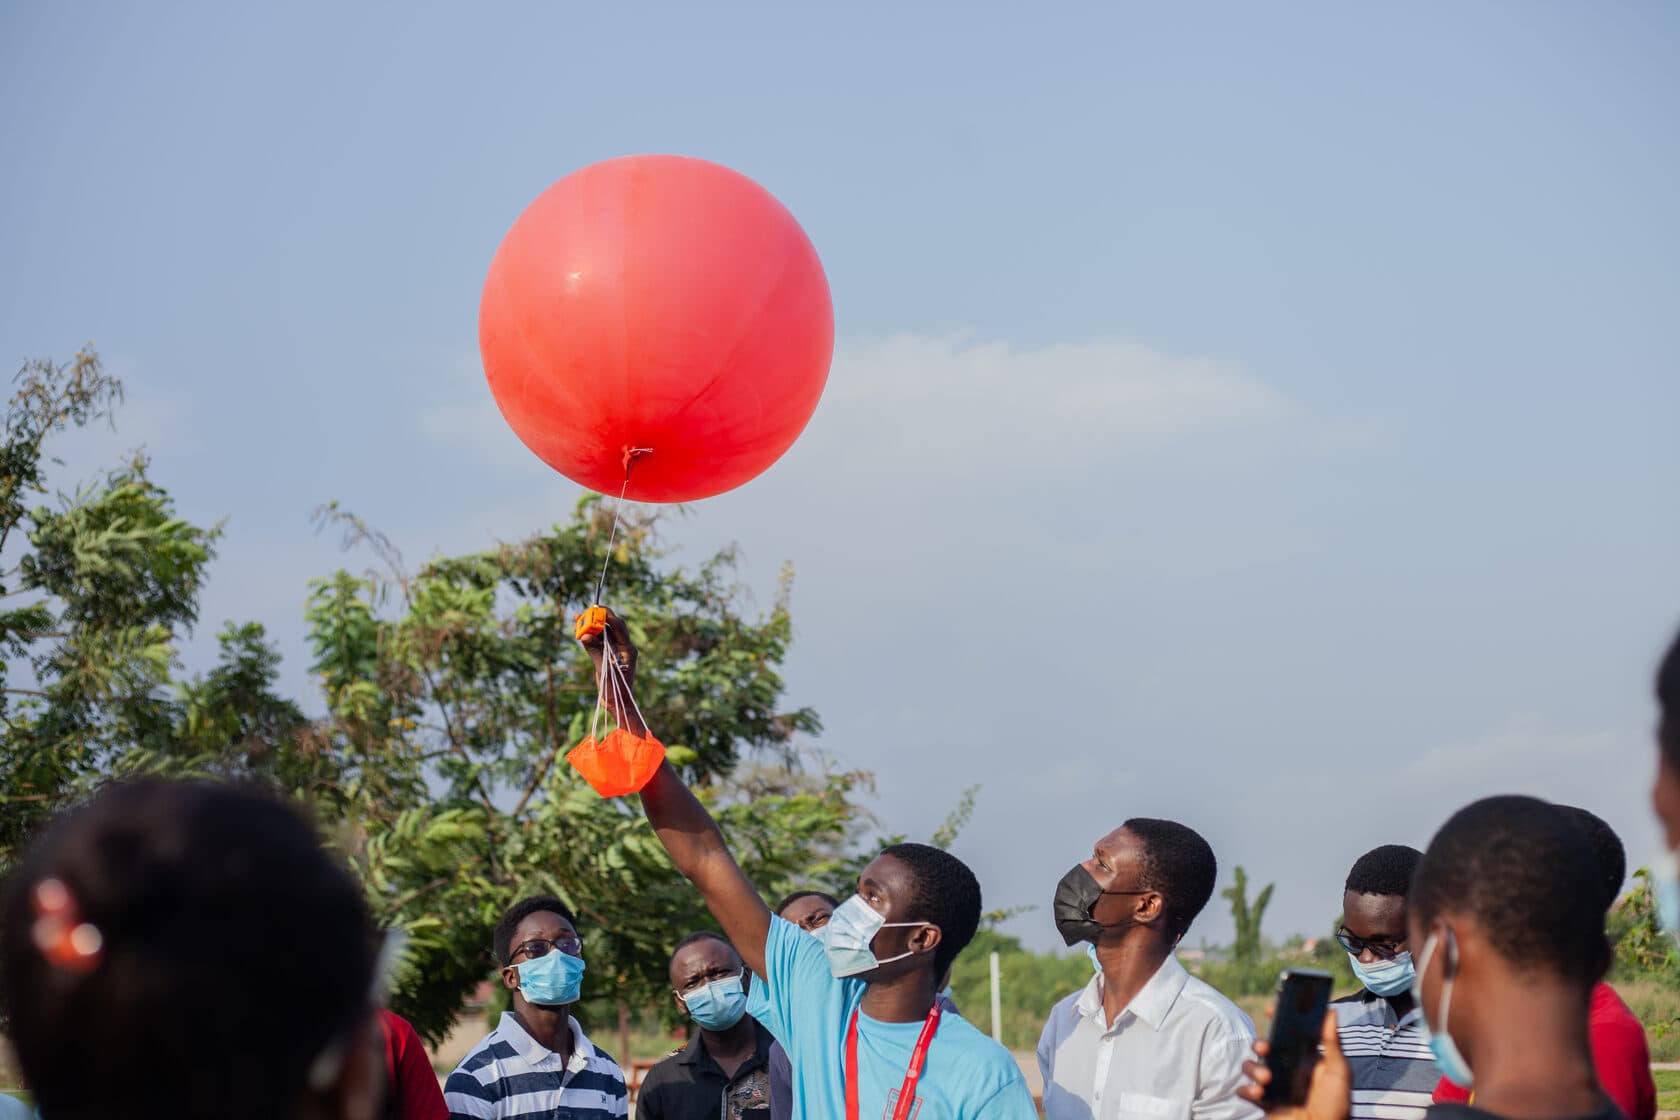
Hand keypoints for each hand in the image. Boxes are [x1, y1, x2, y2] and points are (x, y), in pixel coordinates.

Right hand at [576, 606, 641, 731]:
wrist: (617, 703)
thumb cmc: (616, 690)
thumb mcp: (605, 670)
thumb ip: (595, 652)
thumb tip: (585, 636)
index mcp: (628, 649)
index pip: (619, 627)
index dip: (608, 617)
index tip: (596, 608)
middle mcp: (623, 646)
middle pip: (611, 626)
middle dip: (598, 618)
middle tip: (585, 611)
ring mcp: (615, 650)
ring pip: (603, 632)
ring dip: (591, 625)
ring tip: (577, 619)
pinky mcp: (607, 654)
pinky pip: (598, 641)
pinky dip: (589, 635)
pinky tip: (579, 630)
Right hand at [1237, 1008, 1350, 1119]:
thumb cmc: (1336, 1106)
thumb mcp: (1339, 1072)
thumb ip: (1332, 1043)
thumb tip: (1331, 1012)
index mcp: (1304, 1058)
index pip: (1287, 1033)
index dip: (1277, 1019)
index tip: (1271, 1009)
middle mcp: (1286, 1068)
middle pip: (1264, 1047)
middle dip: (1260, 1044)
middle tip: (1265, 1049)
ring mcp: (1273, 1084)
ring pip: (1251, 1066)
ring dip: (1253, 1068)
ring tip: (1266, 1078)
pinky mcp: (1264, 1101)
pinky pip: (1245, 1091)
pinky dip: (1247, 1090)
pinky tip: (1258, 1093)